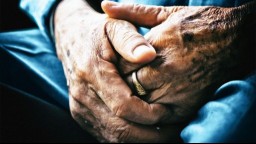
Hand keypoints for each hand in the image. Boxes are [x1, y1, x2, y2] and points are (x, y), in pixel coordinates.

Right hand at [54, 0, 182, 141]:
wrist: (72, 39)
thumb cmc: (98, 33)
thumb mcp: (115, 26)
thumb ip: (131, 40)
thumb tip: (149, 56)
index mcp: (91, 72)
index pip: (124, 106)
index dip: (150, 115)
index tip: (169, 111)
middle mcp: (82, 96)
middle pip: (120, 129)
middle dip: (151, 134)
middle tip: (175, 129)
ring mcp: (80, 109)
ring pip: (114, 138)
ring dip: (142, 139)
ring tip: (165, 132)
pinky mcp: (82, 116)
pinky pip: (107, 136)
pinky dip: (129, 138)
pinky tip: (146, 131)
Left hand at [102, 1, 255, 121]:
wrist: (235, 39)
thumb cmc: (198, 24)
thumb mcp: (165, 13)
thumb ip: (132, 12)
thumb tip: (106, 6)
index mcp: (156, 46)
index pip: (122, 66)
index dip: (118, 68)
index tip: (120, 66)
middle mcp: (165, 69)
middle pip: (130, 86)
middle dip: (126, 84)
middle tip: (127, 80)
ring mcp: (177, 89)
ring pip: (142, 102)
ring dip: (137, 97)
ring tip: (139, 89)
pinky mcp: (188, 104)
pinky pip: (161, 115)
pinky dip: (152, 111)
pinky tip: (153, 100)